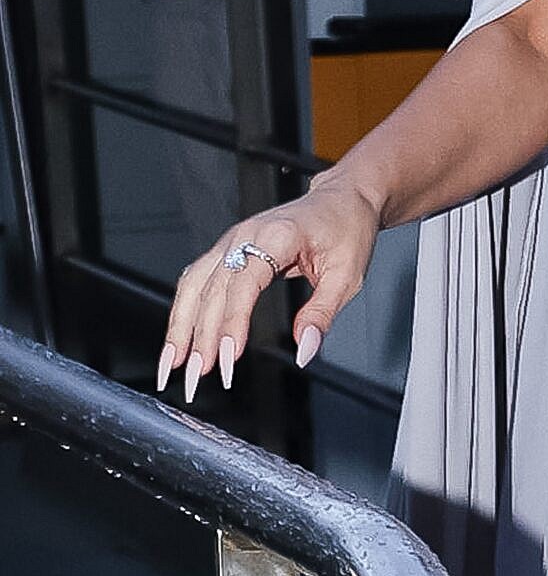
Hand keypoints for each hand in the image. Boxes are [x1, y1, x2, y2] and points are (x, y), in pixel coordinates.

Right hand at [155, 175, 382, 401]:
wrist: (341, 198)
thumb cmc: (346, 229)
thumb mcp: (347, 274)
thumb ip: (322, 313)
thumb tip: (304, 350)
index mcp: (277, 236)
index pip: (244, 283)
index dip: (232, 322)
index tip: (228, 357)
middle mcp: (246, 235)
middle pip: (213, 290)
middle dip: (201, 338)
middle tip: (195, 378)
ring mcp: (232, 240)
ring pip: (194, 286)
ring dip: (180, 328)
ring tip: (173, 365)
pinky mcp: (227, 249)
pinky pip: (197, 280)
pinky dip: (184, 311)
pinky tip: (179, 338)